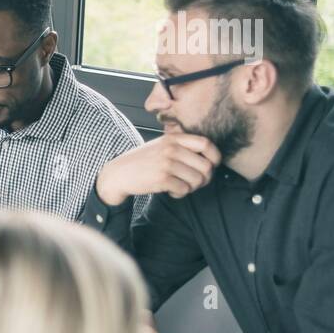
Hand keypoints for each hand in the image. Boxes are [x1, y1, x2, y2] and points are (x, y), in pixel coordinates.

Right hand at [95, 132, 221, 205]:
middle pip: (205, 166)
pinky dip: (180, 194)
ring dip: (192, 188)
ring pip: (197, 180)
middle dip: (204, 179)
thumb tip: (210, 159)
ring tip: (180, 187)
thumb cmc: (144, 162)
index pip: (206, 144)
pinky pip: (184, 190)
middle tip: (194, 183)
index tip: (211, 166)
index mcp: (173, 138)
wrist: (119, 174)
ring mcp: (166, 163)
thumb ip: (182, 146)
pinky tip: (171, 192)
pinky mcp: (161, 179)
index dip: (214, 156)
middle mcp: (171, 149)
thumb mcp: (161, 146)